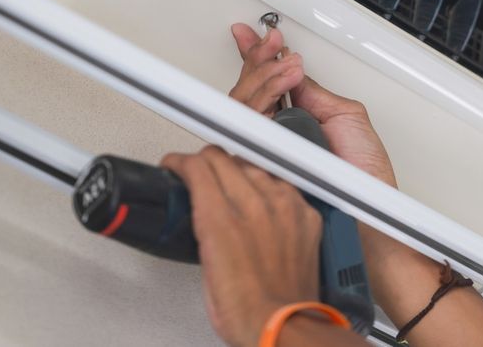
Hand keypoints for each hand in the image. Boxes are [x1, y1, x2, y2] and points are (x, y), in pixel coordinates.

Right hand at [162, 146, 322, 346]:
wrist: (283, 326)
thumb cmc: (243, 308)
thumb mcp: (204, 264)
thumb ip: (204, 225)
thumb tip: (202, 206)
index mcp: (220, 219)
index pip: (197, 165)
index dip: (181, 162)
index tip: (178, 165)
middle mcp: (254, 206)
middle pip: (223, 158)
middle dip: (205, 163)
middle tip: (200, 172)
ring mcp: (283, 207)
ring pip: (254, 165)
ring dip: (238, 171)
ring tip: (232, 186)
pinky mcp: (304, 214)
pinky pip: (284, 183)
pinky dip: (270, 188)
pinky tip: (264, 200)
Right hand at [230, 23, 396, 186]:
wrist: (369, 203)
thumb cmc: (364, 173)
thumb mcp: (345, 115)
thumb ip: (312, 91)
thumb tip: (289, 65)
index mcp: (295, 121)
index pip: (266, 86)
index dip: (257, 58)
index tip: (254, 35)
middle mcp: (276, 133)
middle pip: (247, 90)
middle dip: (259, 59)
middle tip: (270, 42)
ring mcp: (266, 146)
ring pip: (243, 101)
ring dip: (268, 73)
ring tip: (291, 65)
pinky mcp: (260, 157)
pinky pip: (249, 121)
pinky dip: (268, 91)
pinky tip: (286, 78)